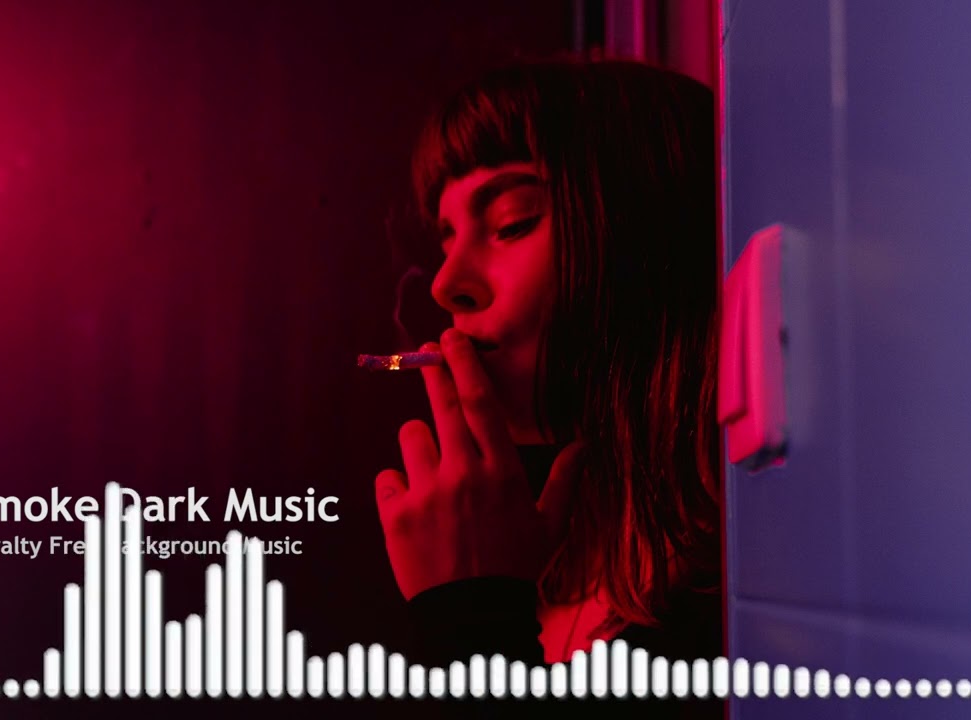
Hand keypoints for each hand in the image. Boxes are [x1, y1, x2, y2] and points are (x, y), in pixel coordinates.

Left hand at [374, 328, 585, 600]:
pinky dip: (397, 488)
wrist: (473, 618)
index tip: (451, 338)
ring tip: (433, 473)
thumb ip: (565, 480)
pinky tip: (414, 508)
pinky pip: (387, 479)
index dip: (464, 365)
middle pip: (441, 405)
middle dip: (434, 372)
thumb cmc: (516, 570)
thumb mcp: (551, 526)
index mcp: (501, 471)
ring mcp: (426, 493)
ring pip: (410, 438)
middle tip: (427, 353)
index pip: (480, 403)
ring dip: (420, 446)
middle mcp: (463, 473)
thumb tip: (583, 443)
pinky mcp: (395, 516)